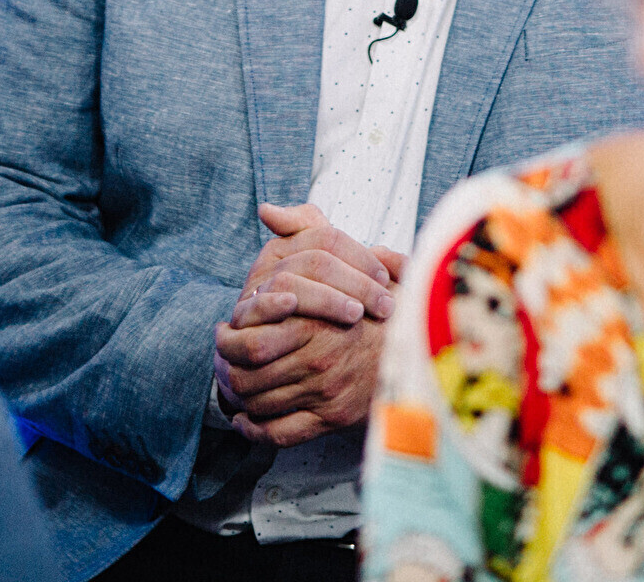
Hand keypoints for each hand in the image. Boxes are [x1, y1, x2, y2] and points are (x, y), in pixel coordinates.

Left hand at [211, 203, 402, 446]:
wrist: (422, 344)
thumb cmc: (379, 299)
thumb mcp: (348, 253)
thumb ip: (306, 227)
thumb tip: (267, 211)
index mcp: (316, 319)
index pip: (249, 337)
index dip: (228, 338)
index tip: (225, 332)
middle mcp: (319, 357)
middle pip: (248, 372)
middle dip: (226, 369)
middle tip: (221, 362)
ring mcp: (325, 391)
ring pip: (260, 402)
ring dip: (238, 396)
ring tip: (231, 385)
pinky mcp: (333, 419)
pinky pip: (281, 432)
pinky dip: (257, 429)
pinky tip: (247, 420)